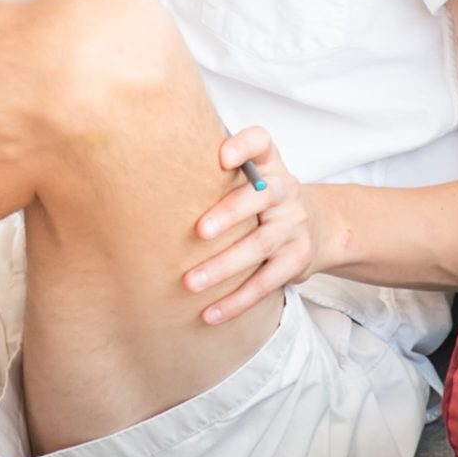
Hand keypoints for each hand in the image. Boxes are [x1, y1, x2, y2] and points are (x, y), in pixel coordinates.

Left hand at [182, 126, 317, 324]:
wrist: (316, 225)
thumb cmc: (260, 198)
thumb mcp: (249, 176)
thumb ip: (210, 170)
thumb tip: (141, 170)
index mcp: (269, 164)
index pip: (261, 142)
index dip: (245, 146)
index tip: (221, 157)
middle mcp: (285, 190)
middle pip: (260, 198)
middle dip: (229, 215)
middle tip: (198, 232)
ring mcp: (294, 225)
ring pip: (259, 246)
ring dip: (223, 267)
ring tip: (190, 283)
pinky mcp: (298, 258)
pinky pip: (267, 283)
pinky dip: (237, 301)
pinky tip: (210, 314)